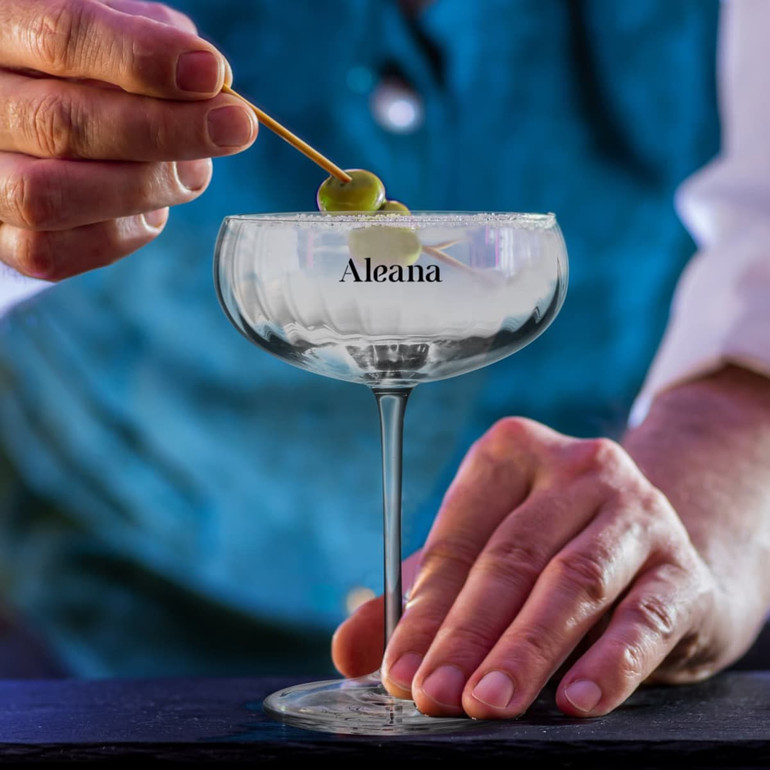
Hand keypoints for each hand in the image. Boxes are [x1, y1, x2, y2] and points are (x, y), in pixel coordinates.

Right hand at [0, 0, 257, 279]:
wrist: (25, 119)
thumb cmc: (79, 69)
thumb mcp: (108, 26)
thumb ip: (150, 40)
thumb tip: (208, 82)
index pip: (62, 36)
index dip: (140, 58)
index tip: (210, 74)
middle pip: (61, 124)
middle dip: (164, 131)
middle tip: (234, 127)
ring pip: (51, 197)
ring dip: (144, 188)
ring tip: (191, 171)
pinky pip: (54, 252)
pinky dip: (123, 233)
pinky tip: (152, 208)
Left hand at [333, 416, 734, 718]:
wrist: (658, 557)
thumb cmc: (550, 554)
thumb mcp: (480, 562)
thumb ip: (416, 602)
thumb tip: (349, 650)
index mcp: (513, 454)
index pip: (459, 540)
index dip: (425, 609)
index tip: (397, 671)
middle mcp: (577, 469)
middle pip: (510, 557)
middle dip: (468, 633)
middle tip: (434, 695)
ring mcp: (637, 512)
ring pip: (572, 582)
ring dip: (526, 648)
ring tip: (488, 704)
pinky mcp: (682, 567)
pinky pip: (643, 615)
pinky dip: (611, 660)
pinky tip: (578, 700)